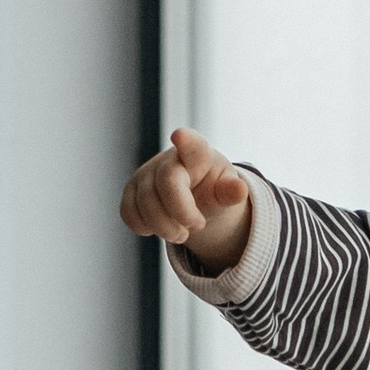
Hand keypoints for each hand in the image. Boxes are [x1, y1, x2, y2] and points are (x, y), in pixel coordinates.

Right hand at [122, 126, 252, 274]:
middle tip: (197, 227)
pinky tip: (160, 226)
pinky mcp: (130, 190)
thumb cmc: (213, 189)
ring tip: (181, 234)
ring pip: (145, 204)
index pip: (192, 145)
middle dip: (182, 214)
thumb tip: (240, 190)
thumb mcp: (226, 191)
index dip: (186, 141)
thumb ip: (230, 192)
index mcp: (198, 153)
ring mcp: (145, 173)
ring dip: (165, 228)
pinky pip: (129, 214)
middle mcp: (168, 159)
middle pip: (167, 185)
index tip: (179, 135)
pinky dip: (145, 228)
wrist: (193, 195)